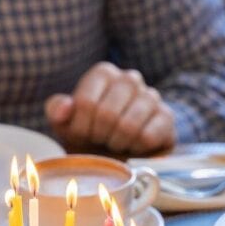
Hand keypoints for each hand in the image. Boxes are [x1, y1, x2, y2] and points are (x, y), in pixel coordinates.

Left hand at [45, 62, 175, 154]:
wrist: (119, 151)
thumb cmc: (89, 134)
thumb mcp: (65, 124)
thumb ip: (57, 111)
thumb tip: (66, 106)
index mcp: (104, 73)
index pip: (86, 102)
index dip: (81, 127)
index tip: (83, 134)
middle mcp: (130, 78)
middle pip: (107, 113)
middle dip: (99, 136)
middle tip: (100, 141)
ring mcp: (152, 96)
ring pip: (129, 126)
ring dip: (117, 143)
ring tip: (116, 143)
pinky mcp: (167, 117)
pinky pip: (148, 136)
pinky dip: (136, 148)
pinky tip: (134, 146)